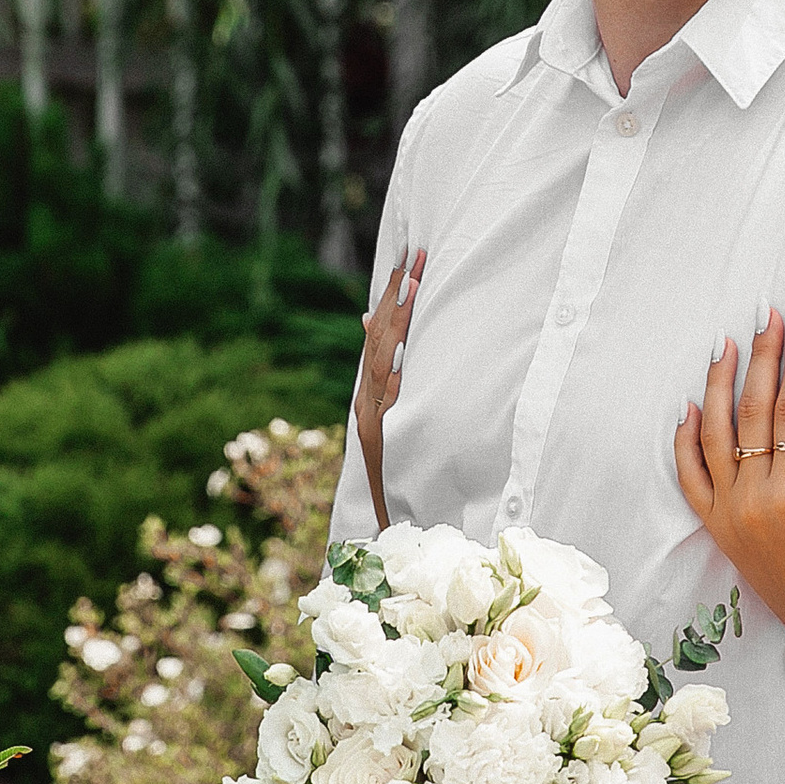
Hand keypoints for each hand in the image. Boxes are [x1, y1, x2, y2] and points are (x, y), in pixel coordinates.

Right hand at [354, 249, 424, 531]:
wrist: (393, 528)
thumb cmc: (404, 480)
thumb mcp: (392, 428)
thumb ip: (386, 382)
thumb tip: (368, 325)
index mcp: (371, 399)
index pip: (380, 337)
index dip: (393, 298)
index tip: (409, 262)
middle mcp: (367, 404)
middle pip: (380, 340)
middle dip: (398, 296)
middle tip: (417, 255)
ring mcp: (373, 418)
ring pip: (383, 359)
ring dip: (399, 319)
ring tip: (415, 280)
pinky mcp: (380, 435)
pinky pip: (388, 395)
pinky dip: (394, 365)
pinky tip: (405, 340)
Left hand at [676, 305, 784, 686]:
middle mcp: (752, 503)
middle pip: (751, 414)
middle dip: (759, 360)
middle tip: (764, 316)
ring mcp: (730, 517)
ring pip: (713, 439)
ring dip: (718, 388)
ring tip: (724, 347)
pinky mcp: (720, 531)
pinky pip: (691, 480)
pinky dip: (685, 442)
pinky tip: (689, 408)